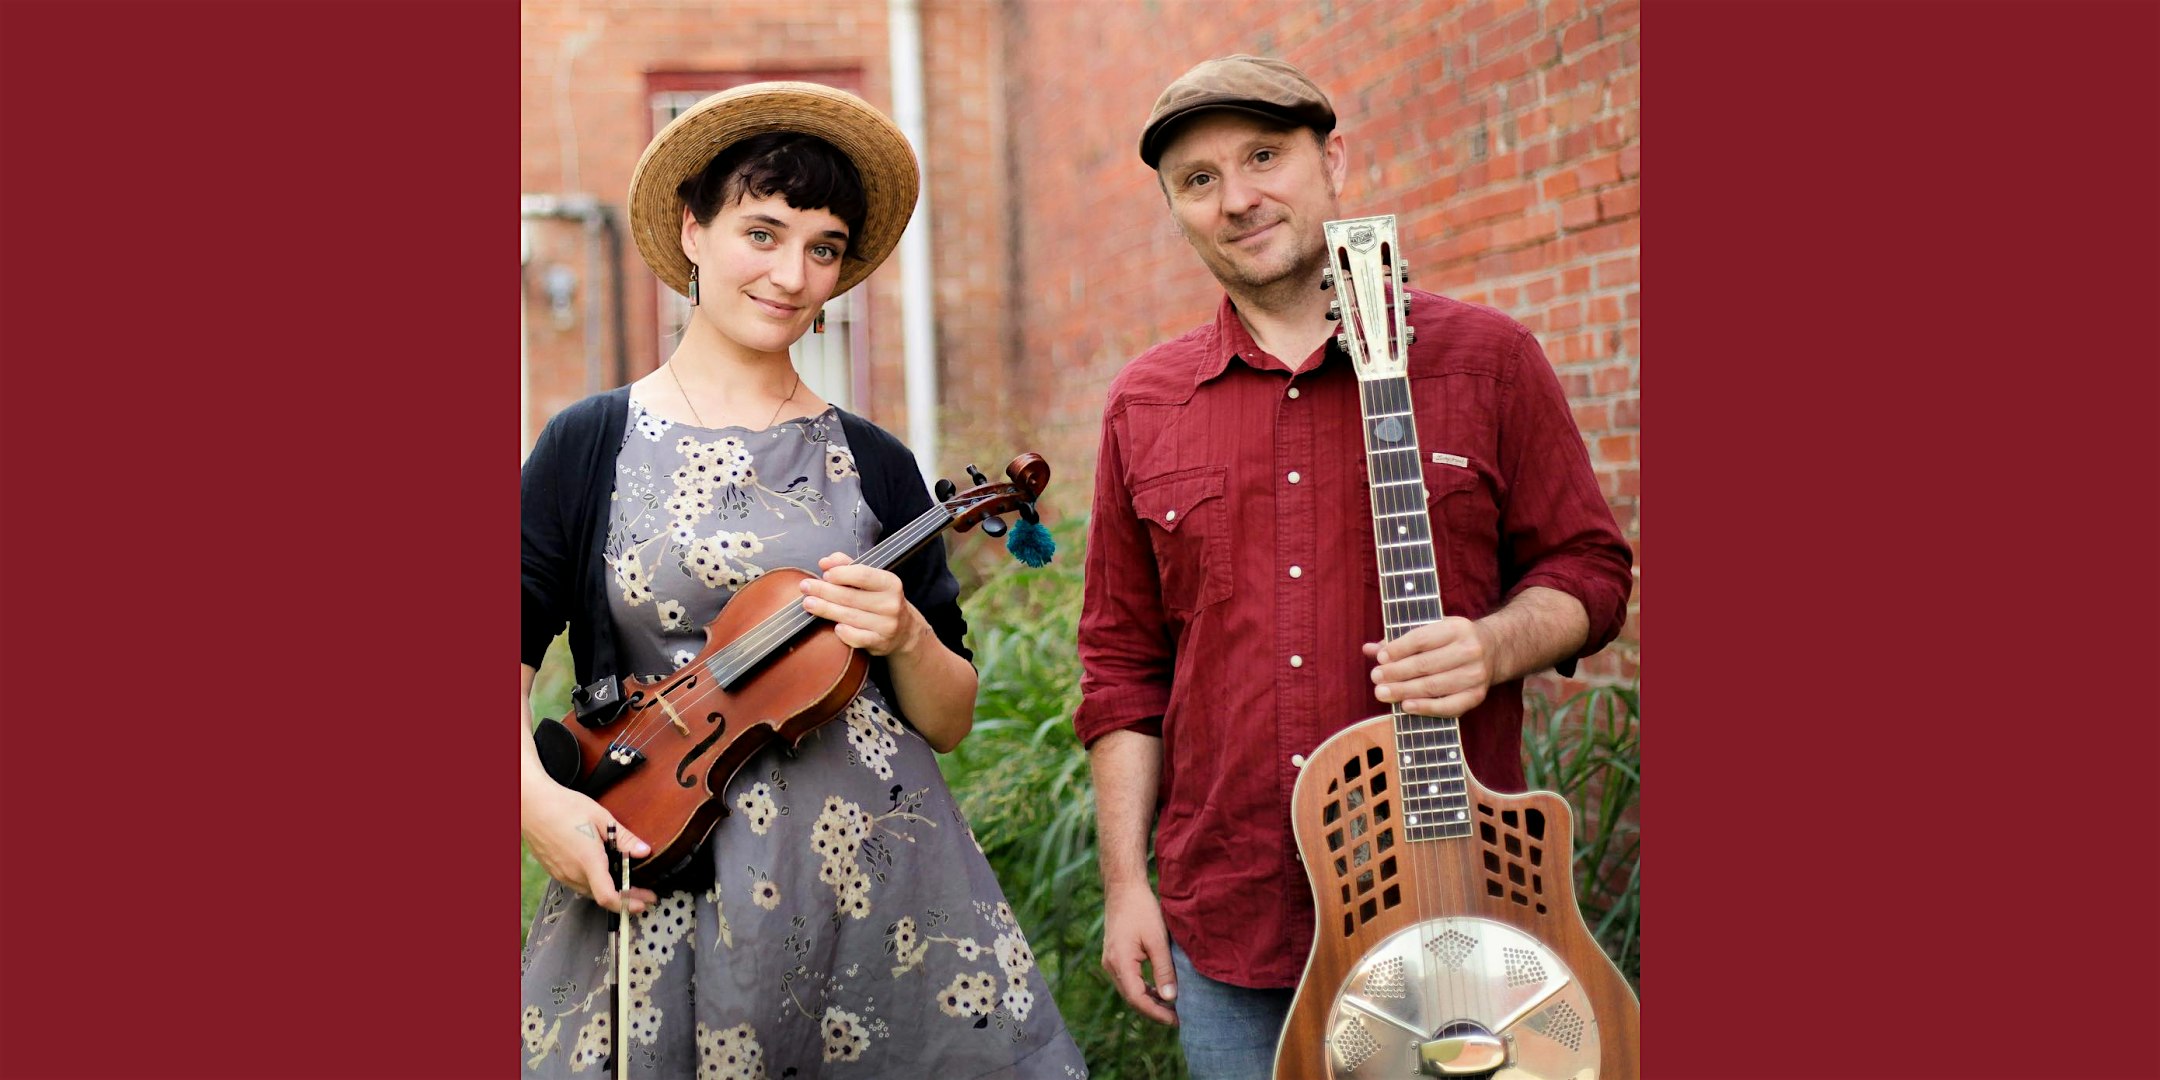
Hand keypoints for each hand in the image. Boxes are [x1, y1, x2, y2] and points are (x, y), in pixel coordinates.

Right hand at [519, 780, 657, 914]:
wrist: (532, 805)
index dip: (628, 904)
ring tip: (626, 883)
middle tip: (643, 893)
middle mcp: (573, 873)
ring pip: (590, 891)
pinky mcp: (555, 871)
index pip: (608, 896)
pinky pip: (578, 884)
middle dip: (626, 898)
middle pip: (602, 896)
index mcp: (588, 860)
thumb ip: (624, 838)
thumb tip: (644, 852)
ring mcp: (562, 874)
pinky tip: (602, 872)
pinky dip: (594, 883)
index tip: (643, 904)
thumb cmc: (565, 807)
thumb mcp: (601, 818)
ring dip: (609, 891)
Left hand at [799, 552, 923, 656]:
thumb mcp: (871, 579)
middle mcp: (890, 604)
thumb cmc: (881, 600)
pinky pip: (857, 638)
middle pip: (850, 597)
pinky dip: (844, 633)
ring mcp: (886, 625)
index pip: (863, 575)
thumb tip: (825, 562)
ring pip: (850, 617)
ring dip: (826, 609)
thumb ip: (848, 566)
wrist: (905, 630)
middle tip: (805, 587)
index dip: (841, 574)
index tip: (825, 574)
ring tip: (808, 603)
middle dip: (824, 591)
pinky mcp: (880, 643)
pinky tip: (834, 627)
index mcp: (890, 583)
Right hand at [1101, 880, 1178, 1024]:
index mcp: (1120, 963)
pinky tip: (1158, 990)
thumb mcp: (1157, 940)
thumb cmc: (1142, 909)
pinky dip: (1143, 988)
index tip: (1176, 1020)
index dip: (1157, 1013)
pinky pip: (1128, 980)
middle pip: (1132, 998)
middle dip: (1154, 1010)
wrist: (1124, 888)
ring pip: (1129, 991)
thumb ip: (1164, 970)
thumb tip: (1170, 998)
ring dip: (1149, 1000)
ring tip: (1171, 1007)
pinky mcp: (1114, 956)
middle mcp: (1111, 966)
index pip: (1137, 999)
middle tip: (1177, 1018)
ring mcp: (1110, 962)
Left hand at [1364, 616, 1496, 717]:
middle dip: (1396, 673)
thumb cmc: (1453, 640)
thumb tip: (1369, 649)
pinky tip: (1406, 706)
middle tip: (1376, 678)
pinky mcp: (1477, 696)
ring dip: (1404, 691)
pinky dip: (1426, 708)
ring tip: (1383, 693)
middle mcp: (1469, 650)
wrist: (1494, 650)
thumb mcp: (1433, 630)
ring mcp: (1475, 674)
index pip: (1421, 639)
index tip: (1380, 658)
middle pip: (1425, 664)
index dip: (1398, 649)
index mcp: (1456, 628)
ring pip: (1434, 686)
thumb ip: (1401, 639)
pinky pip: (1449, 706)